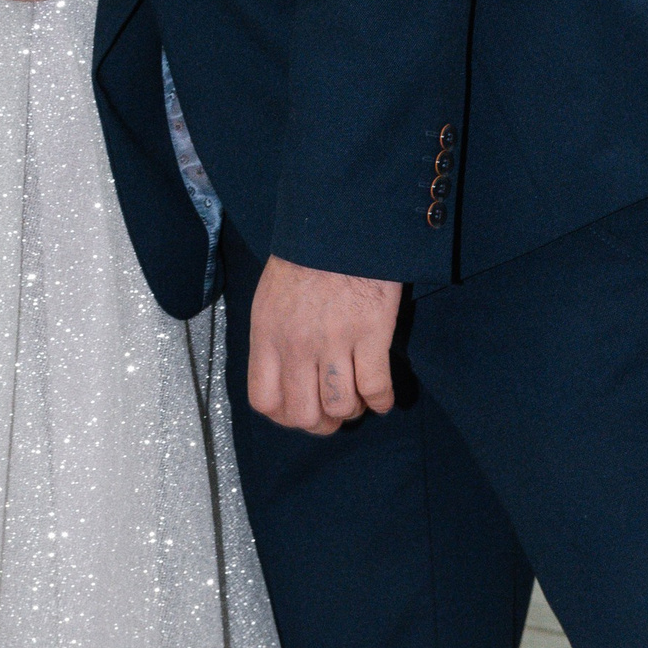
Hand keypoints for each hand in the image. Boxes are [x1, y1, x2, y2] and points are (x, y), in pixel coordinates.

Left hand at [248, 257, 402, 435]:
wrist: (340, 223)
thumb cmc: (305, 257)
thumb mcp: (271, 296)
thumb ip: (273, 339)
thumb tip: (284, 378)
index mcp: (267, 333)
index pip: (264, 400)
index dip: (284, 416)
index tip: (300, 411)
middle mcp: (296, 344)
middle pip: (304, 414)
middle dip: (321, 423)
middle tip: (333, 411)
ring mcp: (333, 341)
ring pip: (340, 407)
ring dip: (351, 410)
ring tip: (357, 398)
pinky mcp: (370, 334)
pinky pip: (375, 389)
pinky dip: (381, 402)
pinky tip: (382, 396)